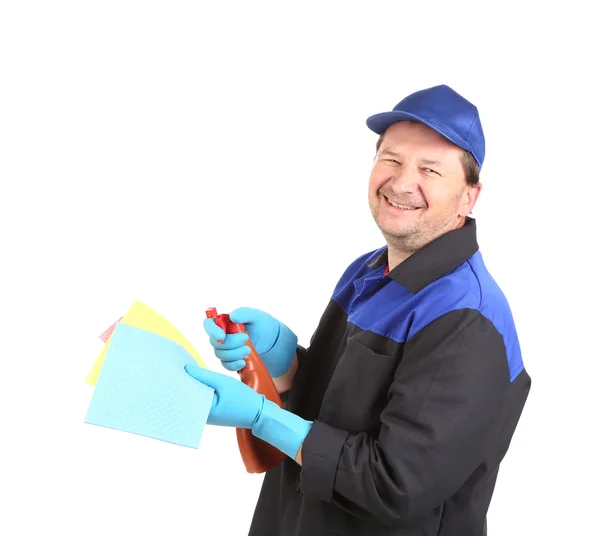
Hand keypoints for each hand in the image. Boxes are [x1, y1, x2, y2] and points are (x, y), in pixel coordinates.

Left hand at [185, 364, 311, 459]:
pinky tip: (194, 380)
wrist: (257, 413)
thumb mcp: (223, 382)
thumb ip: (203, 376)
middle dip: (181, 383)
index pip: (183, 394)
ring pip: (191, 399)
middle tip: (174, 367)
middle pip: (185, 397)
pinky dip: (196, 391)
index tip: (171, 367)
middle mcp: (199, 417)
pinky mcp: (208, 414)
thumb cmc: (242, 398)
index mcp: (202, 410)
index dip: (177, 380)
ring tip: (182, 371)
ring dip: (188, 387)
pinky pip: (198, 401)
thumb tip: (185, 369)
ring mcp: (204, 417)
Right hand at [203, 307, 296, 377]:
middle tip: (246, 338)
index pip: (208, 324)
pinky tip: (243, 362)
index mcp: (224, 321)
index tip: (222, 336)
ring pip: (220, 355)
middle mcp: (221, 335)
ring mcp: (225, 348)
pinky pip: (226, 365)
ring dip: (234, 354)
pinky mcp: (230, 360)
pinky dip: (234, 365)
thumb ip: (244, 313)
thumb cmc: (262, 324)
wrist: (271, 340)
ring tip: (248, 349)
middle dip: (230, 343)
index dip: (212, 331)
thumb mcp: (256, 315)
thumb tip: (232, 316)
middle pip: (215, 342)